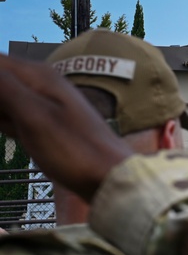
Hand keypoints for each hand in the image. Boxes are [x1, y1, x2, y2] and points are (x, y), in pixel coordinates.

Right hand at [0, 55, 130, 200]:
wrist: (110, 179)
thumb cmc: (75, 150)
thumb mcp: (33, 115)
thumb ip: (3, 85)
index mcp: (39, 75)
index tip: (0, 113)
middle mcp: (42, 84)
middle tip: (11, 126)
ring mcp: (45, 106)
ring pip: (4, 99)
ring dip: (1, 111)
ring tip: (20, 131)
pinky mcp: (46, 127)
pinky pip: (14, 116)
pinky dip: (5, 122)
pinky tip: (11, 131)